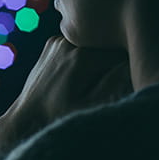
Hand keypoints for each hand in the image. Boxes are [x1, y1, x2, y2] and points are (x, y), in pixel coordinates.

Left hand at [0, 36, 131, 155]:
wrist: (26, 118)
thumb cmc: (60, 118)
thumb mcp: (90, 109)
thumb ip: (114, 85)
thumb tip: (132, 63)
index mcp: (82, 56)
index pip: (122, 52)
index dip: (130, 66)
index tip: (129, 81)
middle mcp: (69, 42)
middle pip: (107, 46)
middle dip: (113, 63)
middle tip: (108, 85)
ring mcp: (58, 41)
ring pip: (94, 45)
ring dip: (99, 60)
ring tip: (90, 84)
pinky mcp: (52, 44)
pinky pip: (79, 46)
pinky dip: (84, 57)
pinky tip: (79, 78)